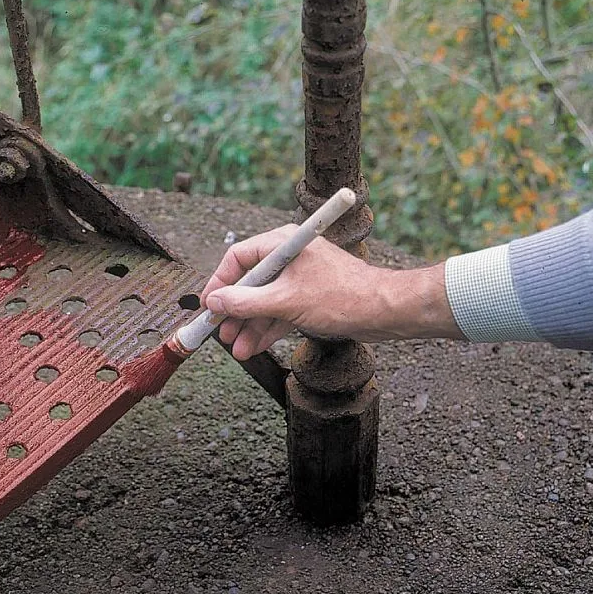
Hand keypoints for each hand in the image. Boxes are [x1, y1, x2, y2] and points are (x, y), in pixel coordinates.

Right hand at [201, 225, 462, 360]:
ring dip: (249, 326)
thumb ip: (246, 303)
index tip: (208, 307)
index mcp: (283, 244)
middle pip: (250, 283)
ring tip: (237, 350)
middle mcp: (289, 257)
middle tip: (221, 334)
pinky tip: (254, 347)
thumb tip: (215, 302)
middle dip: (234, 312)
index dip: (220, 283)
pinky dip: (268, 328)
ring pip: (265, 301)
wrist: (384, 311)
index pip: (238, 258)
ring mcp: (300, 278)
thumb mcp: (285, 302)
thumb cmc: (340, 297)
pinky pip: (280, 311)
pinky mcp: (309, 297)